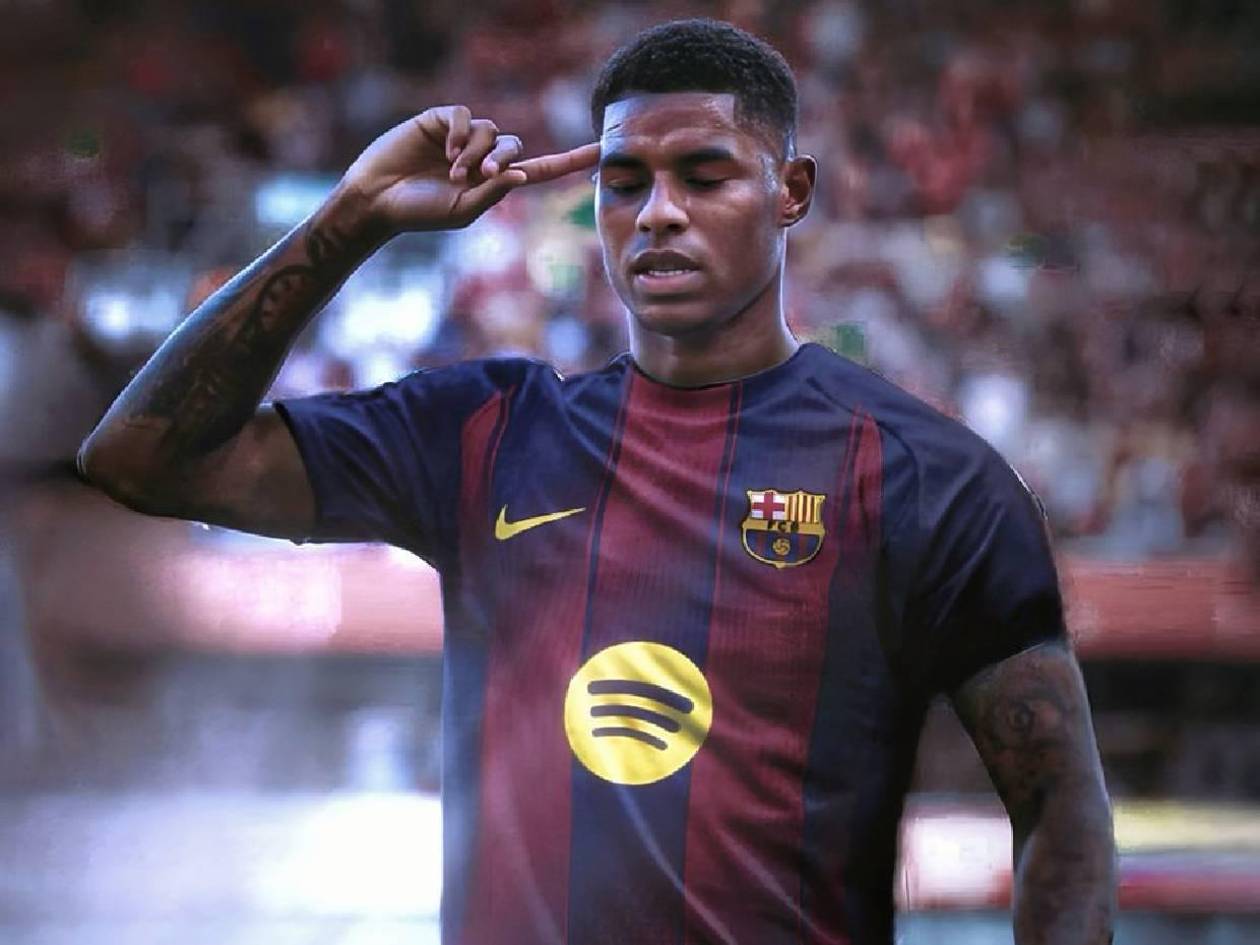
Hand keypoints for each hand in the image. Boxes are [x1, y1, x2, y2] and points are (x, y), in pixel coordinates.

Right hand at [333, 105, 599, 236]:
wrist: (378, 199)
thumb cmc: (419, 213)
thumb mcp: (462, 211)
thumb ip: (492, 193)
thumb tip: (522, 175)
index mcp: (494, 182)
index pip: (540, 168)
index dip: (570, 159)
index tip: (602, 149)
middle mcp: (482, 157)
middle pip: (513, 145)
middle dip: (501, 158)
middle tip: (480, 175)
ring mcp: (462, 137)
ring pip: (490, 130)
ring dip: (476, 150)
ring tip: (452, 169)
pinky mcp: (440, 121)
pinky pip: (463, 115)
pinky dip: (460, 131)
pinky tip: (445, 148)